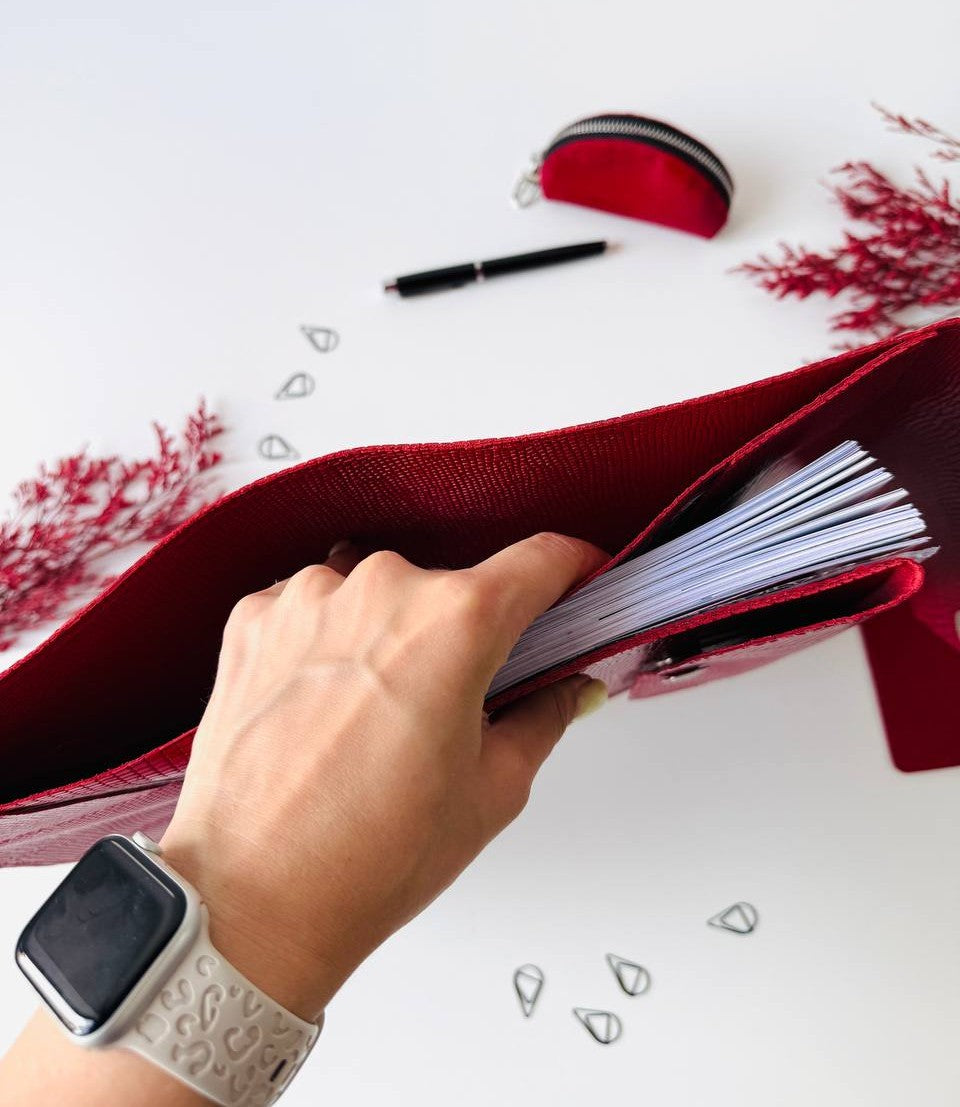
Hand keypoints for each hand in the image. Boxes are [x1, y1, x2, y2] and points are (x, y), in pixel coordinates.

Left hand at [158, 533, 608, 1020]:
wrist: (250, 898)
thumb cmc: (368, 857)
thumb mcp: (492, 790)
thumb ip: (543, 717)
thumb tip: (568, 689)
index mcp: (454, 623)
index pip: (539, 561)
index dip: (571, 571)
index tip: (577, 581)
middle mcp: (380, 588)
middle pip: (452, 586)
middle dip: (467, 633)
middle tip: (457, 702)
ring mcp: (308, 596)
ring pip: (380, 594)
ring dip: (391, 635)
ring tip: (374, 716)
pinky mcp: (253, 617)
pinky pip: (314, 606)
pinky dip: (329, 641)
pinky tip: (324, 705)